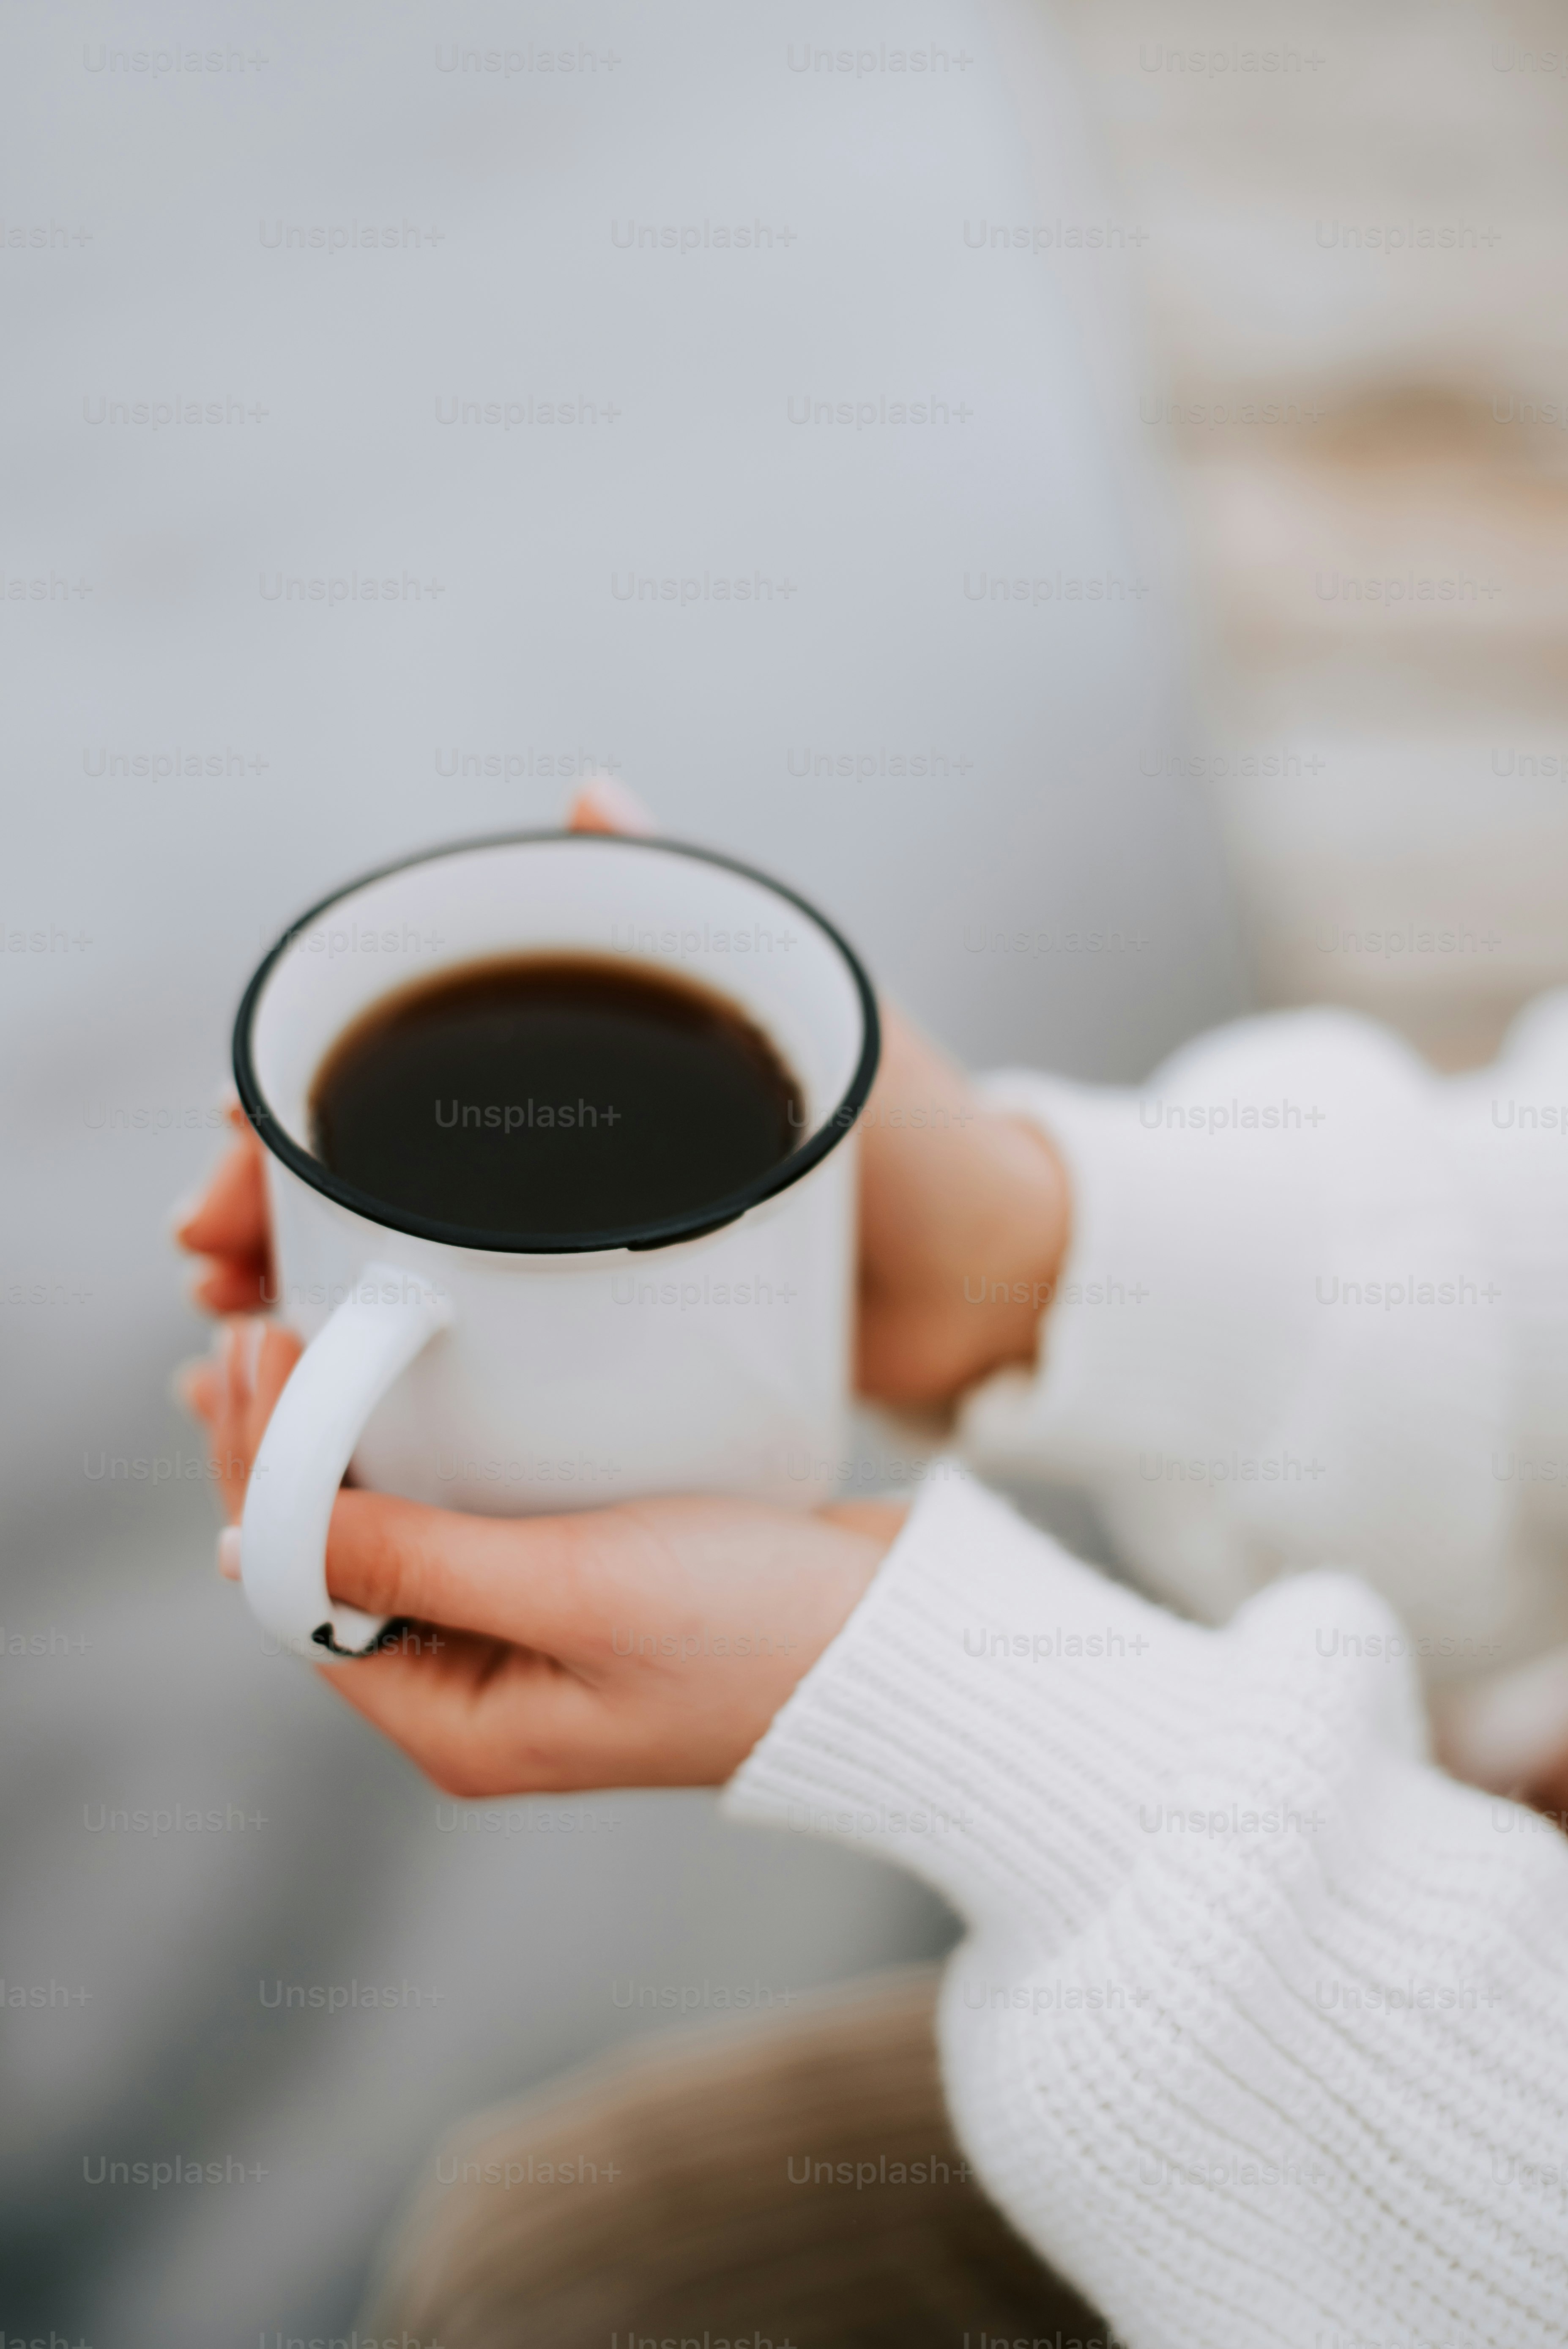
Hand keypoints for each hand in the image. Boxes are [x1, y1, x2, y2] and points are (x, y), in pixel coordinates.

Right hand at [174, 782, 1070, 1405]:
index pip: (407, 1070)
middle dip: (276, 1210)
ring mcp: (594, 1257)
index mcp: (600, 1066)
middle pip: (383, 1173)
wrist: (1012, 1291)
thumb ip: (700, 918)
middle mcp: (581, 1154)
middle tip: (210, 1267)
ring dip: (311, 1295)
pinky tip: (333, 1410)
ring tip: (242, 1343)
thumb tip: (586, 794)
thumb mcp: (816, 1021)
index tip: (227, 1153)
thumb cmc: (930, 1143)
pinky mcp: (623, 1347)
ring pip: (411, 1266)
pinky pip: (488, 1353)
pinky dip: (399, 1379)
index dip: (299, 1112)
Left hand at [183, 1322, 898, 1793]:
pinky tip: (397, 1389)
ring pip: (394, 1530)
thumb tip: (248, 1545)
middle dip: (283, 1453)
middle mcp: (482, 1689)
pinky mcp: (586, 1584)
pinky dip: (422, 1448)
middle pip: (333, 1564)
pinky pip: (467, 1511)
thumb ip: (418, 1565)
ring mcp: (535, 1638)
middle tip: (255, 1331)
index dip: (264, 1472)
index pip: (302, 1593)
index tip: (257, 1355)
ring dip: (341, 1443)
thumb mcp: (578, 1592)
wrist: (914, 1643)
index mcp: (461, 1722)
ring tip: (288, 1350)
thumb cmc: (765, 1633)